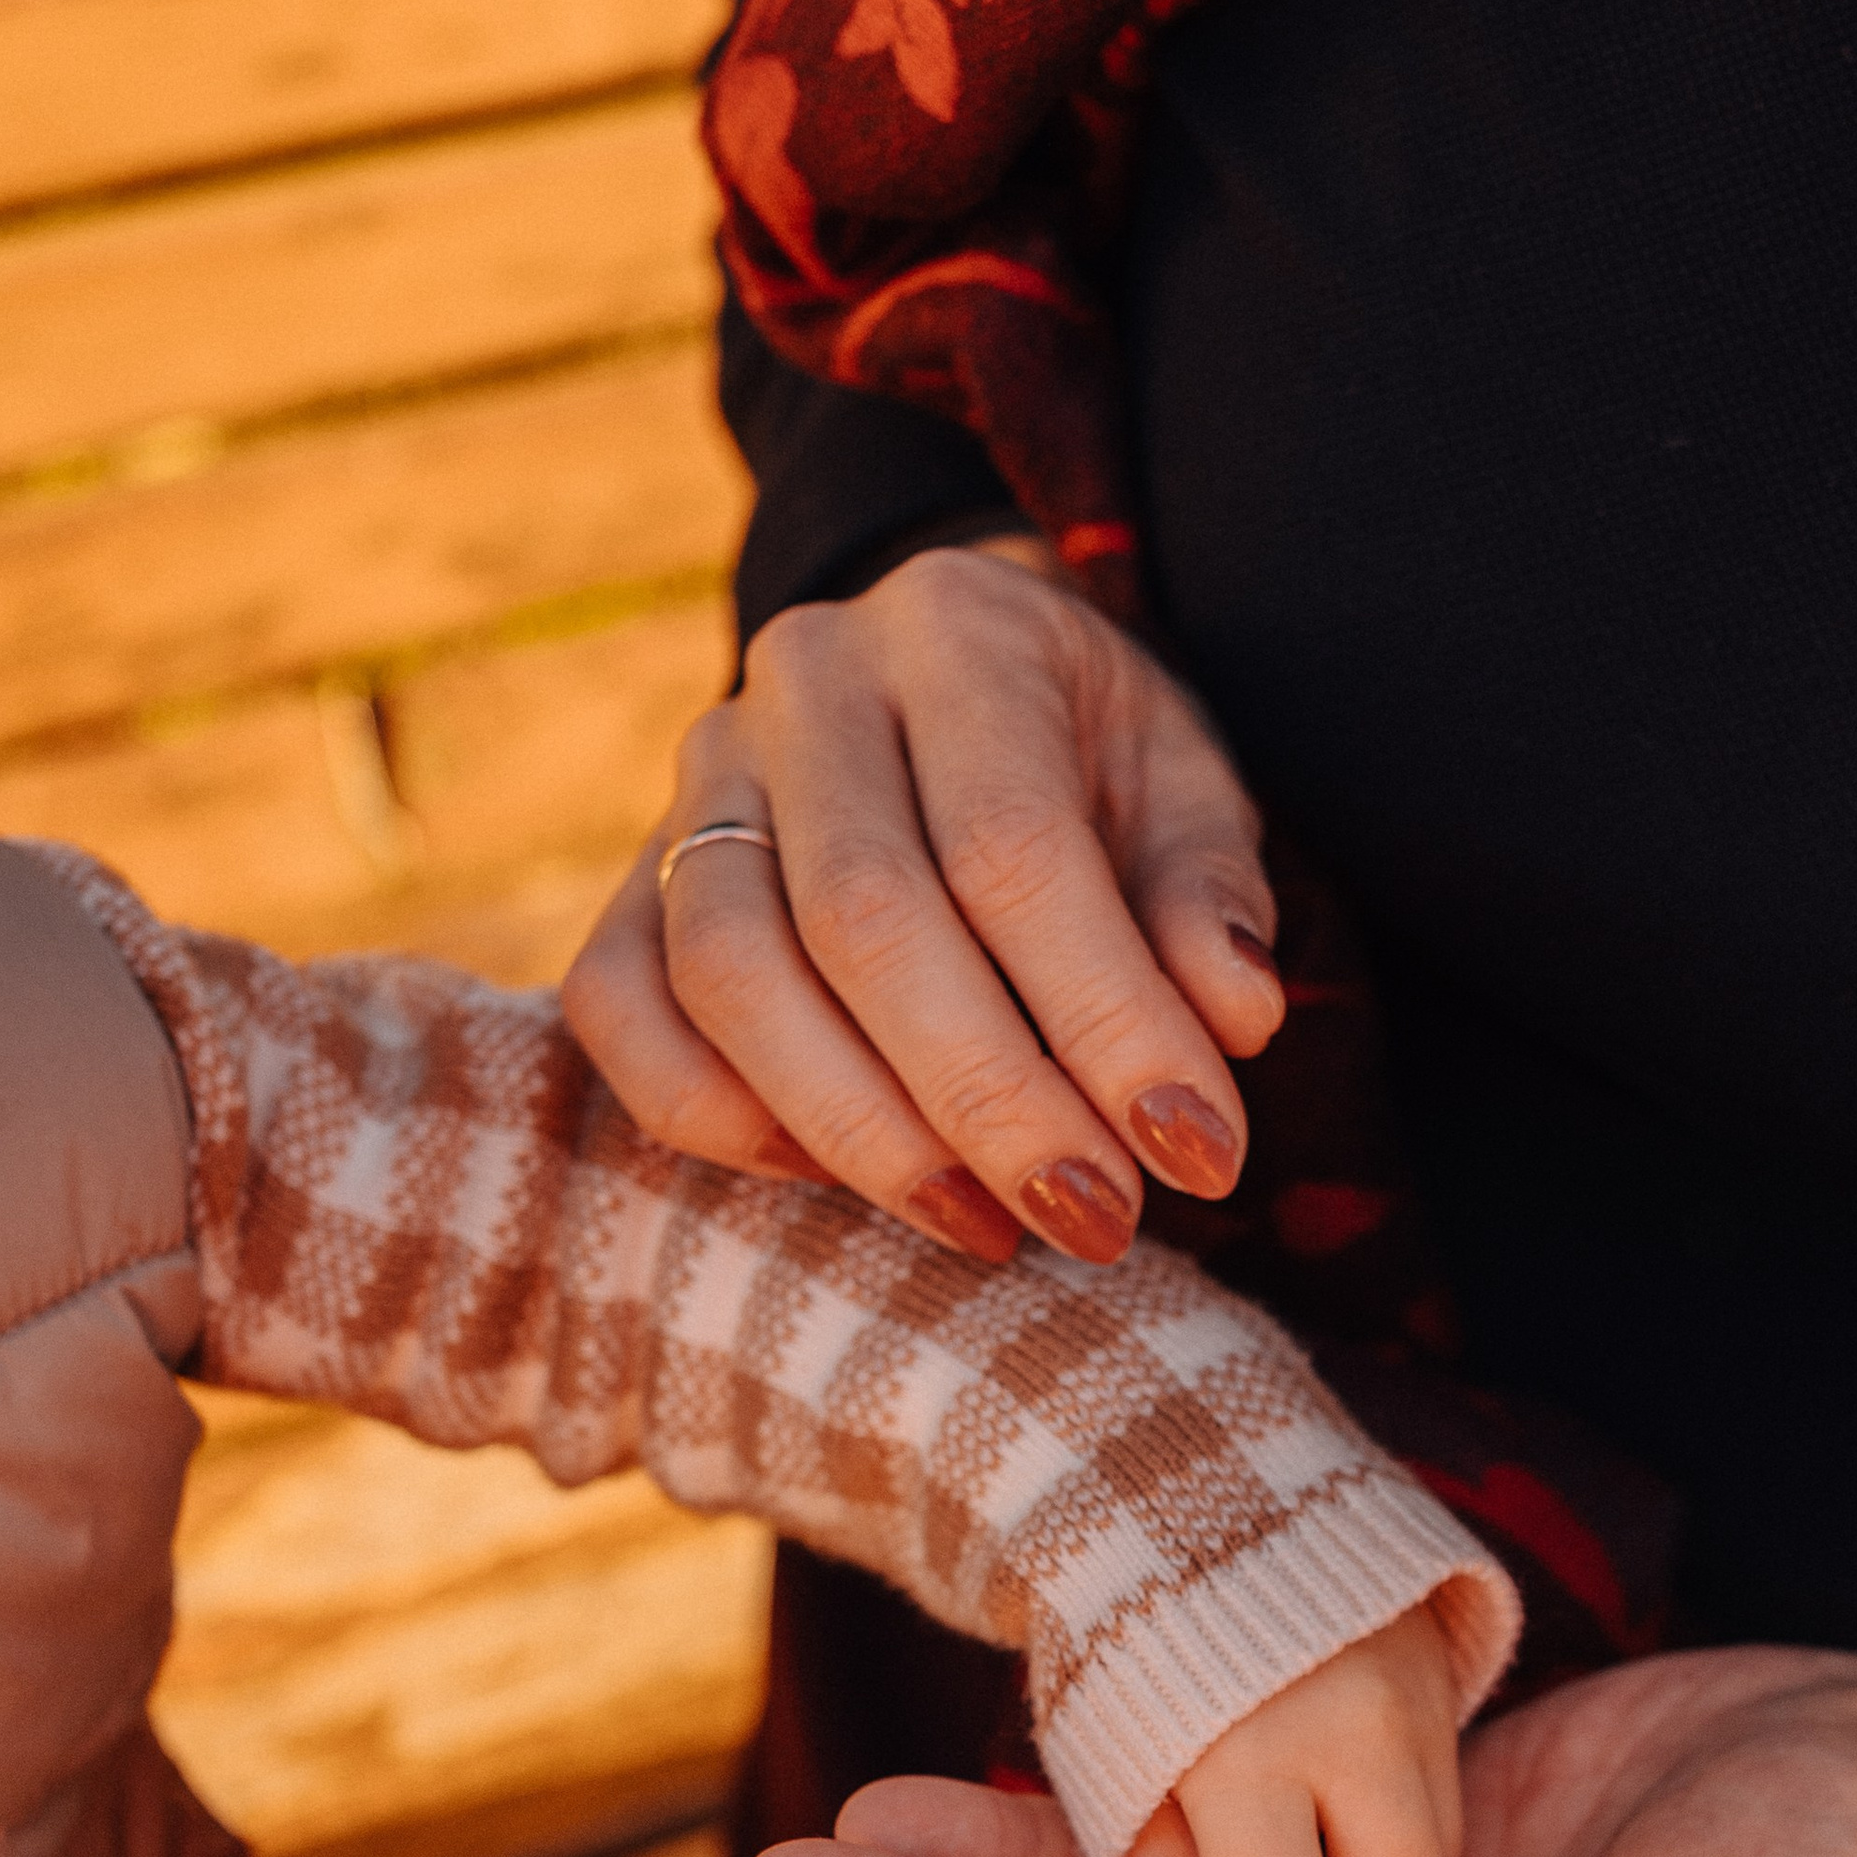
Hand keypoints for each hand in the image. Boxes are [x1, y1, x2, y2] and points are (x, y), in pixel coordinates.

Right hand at [560, 537, 1283, 1259]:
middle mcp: (802, 684)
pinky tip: (842, 1180)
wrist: (950, 693)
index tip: (1199, 1154)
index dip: (1108, 1021)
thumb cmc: (1088, 767)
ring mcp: (694, 778)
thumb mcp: (1185, 793)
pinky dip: (723, 1119)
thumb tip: (1235, 1016)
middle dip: (992, 1102)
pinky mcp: (628, 876)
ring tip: (990, 1225)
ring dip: (864, 1134)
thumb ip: (1209, 895)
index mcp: (957, 631)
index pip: (1014, 850)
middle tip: (1096, 1222)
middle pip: (866, 921)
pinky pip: (621, 1013)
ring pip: (732, 975)